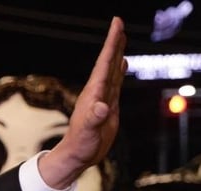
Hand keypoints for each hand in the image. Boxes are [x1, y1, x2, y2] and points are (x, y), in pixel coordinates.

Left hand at [38, 17, 126, 189]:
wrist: (78, 156)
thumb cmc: (80, 145)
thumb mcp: (88, 131)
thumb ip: (94, 118)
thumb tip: (102, 106)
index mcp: (94, 93)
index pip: (105, 63)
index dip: (112, 44)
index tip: (117, 24)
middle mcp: (98, 92)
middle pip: (108, 62)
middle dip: (114, 43)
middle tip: (119, 24)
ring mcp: (103, 98)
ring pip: (113, 71)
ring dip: (117, 54)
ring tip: (121, 38)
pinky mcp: (108, 107)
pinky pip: (116, 84)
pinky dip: (120, 71)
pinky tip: (122, 64)